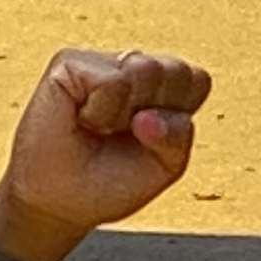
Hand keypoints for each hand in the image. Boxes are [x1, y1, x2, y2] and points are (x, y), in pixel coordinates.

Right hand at [0, 47, 213, 260]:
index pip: (198, 80)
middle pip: (177, 71)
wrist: (61, 201)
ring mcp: (102, 59)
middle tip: (122, 134)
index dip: (179, 118)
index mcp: (162, 84)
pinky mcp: (71, 61)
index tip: (148, 138)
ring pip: (146, 70)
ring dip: (125, 115)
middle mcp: (133, 63)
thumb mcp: (164, 166)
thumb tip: (147, 116)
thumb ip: (177, 137)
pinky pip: (111, 83)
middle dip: (157, 116)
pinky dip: (100, 113)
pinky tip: (81, 120)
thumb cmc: (112, 181)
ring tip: (101, 127)